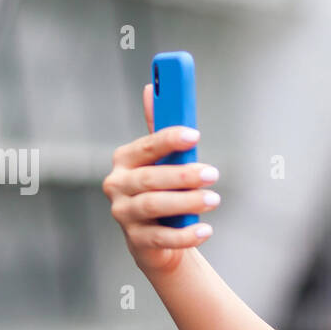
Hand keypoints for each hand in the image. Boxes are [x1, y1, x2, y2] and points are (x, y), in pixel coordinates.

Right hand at [102, 83, 221, 275]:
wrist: (157, 241)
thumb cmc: (162, 192)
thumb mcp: (161, 161)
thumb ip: (159, 130)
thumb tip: (152, 88)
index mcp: (125, 160)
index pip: (146, 147)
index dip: (169, 139)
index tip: (195, 135)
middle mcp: (117, 186)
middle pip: (149, 179)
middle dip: (183, 175)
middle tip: (212, 173)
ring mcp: (123, 214)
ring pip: (154, 206)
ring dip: (185, 202)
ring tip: (213, 199)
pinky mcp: (136, 241)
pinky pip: (161, 237)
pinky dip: (185, 234)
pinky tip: (206, 229)